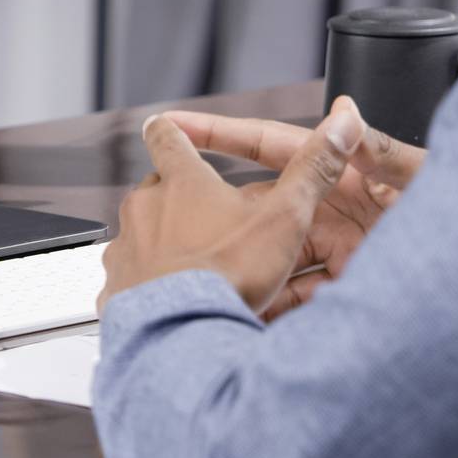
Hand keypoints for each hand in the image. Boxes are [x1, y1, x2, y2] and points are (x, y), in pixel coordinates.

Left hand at [102, 99, 369, 315]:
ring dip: (161, 242)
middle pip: (155, 188)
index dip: (172, 129)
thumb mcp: (283, 218)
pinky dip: (149, 283)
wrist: (180, 333)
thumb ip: (312, 171)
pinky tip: (173, 299)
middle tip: (204, 216)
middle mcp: (144, 207)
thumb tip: (342, 127)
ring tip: (191, 264)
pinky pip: (130, 278)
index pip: (168, 137)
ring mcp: (125, 248)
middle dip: (176, 198)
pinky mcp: (115, 287)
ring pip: (141, 233)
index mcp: (182, 181)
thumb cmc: (227, 274)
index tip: (167, 125)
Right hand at [161, 106, 426, 313]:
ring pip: (278, 259)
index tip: (173, 125)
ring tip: (214, 281)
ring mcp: (341, 251)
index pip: (270, 145)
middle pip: (266, 211)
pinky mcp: (351, 289)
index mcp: (345, 171)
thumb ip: (382, 150)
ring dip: (252, 271)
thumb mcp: (424, 178)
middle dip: (228, 222)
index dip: (222, 134)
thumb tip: (344, 113)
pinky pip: (303, 299)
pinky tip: (257, 315)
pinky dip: (281, 308)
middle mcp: (336, 209)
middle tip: (188, 233)